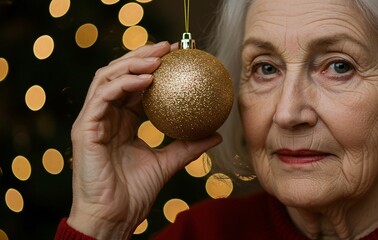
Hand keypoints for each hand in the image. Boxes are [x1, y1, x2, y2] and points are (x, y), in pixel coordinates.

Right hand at [66, 42, 221, 239]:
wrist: (115, 216)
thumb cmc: (135, 192)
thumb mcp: (168, 162)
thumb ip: (188, 146)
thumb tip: (216, 134)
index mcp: (121, 121)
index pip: (135, 86)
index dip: (153, 67)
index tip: (177, 56)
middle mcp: (106, 116)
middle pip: (119, 74)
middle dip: (142, 55)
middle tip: (168, 46)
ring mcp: (93, 120)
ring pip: (107, 78)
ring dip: (132, 63)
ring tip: (158, 57)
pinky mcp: (85, 128)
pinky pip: (102, 97)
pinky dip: (123, 84)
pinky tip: (146, 79)